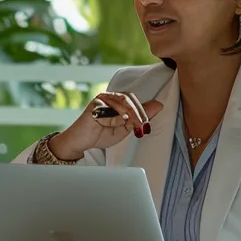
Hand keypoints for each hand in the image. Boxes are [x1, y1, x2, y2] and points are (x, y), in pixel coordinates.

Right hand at [49, 93, 163, 160]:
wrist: (81, 143)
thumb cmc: (100, 135)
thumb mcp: (125, 128)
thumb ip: (139, 118)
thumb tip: (158, 105)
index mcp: (117, 101)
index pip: (134, 100)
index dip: (143, 110)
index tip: (147, 124)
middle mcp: (110, 97)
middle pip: (129, 98)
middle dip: (139, 113)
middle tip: (142, 126)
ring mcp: (101, 99)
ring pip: (121, 101)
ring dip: (130, 115)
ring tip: (133, 127)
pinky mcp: (94, 104)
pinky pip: (109, 110)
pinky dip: (114, 118)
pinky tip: (113, 126)